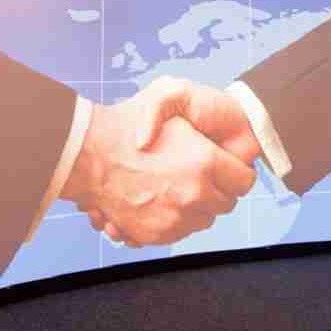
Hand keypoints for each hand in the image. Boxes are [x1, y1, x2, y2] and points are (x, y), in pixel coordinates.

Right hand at [63, 78, 261, 246]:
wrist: (86, 153)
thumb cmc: (128, 122)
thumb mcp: (169, 95)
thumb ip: (203, 114)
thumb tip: (221, 146)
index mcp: (204, 163)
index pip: (244, 181)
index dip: (236, 172)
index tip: (225, 167)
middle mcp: (194, 195)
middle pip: (226, 203)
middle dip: (217, 190)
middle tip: (198, 175)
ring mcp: (176, 219)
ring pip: (204, 220)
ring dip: (197, 206)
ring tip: (175, 185)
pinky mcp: (157, 235)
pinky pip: (180, 232)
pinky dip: (174, 220)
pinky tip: (159, 199)